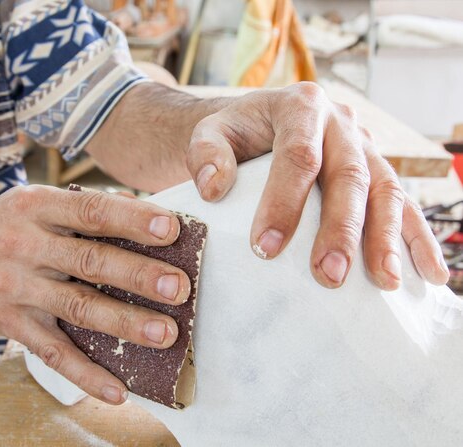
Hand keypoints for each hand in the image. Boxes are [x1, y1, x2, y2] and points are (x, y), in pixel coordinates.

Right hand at [0, 186, 189, 403]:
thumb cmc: (5, 227)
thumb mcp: (34, 202)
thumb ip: (82, 205)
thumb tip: (140, 210)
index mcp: (34, 207)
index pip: (89, 210)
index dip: (131, 219)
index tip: (171, 228)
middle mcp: (22, 246)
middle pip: (89, 262)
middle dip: (138, 276)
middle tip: (179, 288)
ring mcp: (15, 289)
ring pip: (77, 307)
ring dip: (125, 323)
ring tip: (165, 334)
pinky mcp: (13, 325)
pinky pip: (52, 353)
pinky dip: (85, 375)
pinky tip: (117, 390)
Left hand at [186, 82, 448, 289]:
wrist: (255, 124)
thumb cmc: (233, 135)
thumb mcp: (208, 133)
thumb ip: (206, 154)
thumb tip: (214, 189)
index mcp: (300, 106)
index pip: (298, 156)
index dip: (284, 203)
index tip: (265, 249)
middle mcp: (340, 122)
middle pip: (349, 175)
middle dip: (341, 229)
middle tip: (328, 276)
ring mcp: (365, 146)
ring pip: (386, 188)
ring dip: (387, 237)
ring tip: (385, 281)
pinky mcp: (377, 170)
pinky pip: (405, 203)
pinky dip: (418, 238)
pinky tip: (430, 274)